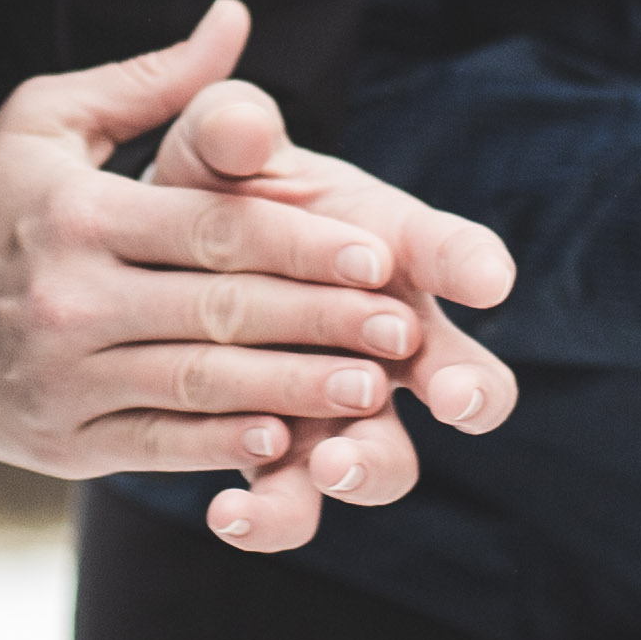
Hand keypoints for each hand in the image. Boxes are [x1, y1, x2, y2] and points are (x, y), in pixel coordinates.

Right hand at [0, 1, 521, 537]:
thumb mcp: (50, 120)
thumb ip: (154, 81)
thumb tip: (236, 19)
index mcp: (78, 215)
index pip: (212, 230)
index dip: (302, 245)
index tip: (378, 255)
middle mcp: (71, 298)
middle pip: (219, 311)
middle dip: (320, 322)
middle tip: (400, 329)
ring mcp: (68, 377)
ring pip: (200, 384)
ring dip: (294, 391)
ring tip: (372, 391)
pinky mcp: (68, 442)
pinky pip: (161, 445)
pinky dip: (226, 447)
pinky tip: (290, 442)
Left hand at [142, 61, 519, 554]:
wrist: (156, 263)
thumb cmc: (211, 190)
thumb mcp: (213, 149)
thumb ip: (230, 130)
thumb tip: (240, 123)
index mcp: (392, 249)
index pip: (448, 251)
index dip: (470, 261)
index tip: (484, 276)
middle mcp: (390, 342)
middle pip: (462, 378)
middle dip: (470, 389)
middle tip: (455, 399)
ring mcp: (342, 409)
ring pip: (385, 459)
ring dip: (367, 467)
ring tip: (330, 467)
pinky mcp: (282, 460)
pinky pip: (292, 502)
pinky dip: (269, 516)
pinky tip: (228, 511)